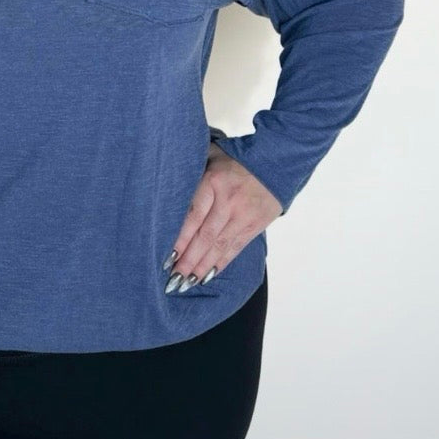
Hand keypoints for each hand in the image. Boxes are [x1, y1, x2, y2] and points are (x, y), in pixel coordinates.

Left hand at [164, 143, 281, 291]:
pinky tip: (207, 275)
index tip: (166, 255)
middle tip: (173, 279)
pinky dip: (220, 263)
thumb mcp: (210, 155)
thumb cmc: (235, 159)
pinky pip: (235, 248)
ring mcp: (243, 215)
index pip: (192, 215)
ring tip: (186, 283)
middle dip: (188, 260)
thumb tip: (163, 184)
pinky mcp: (255, 225)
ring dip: (201, 266)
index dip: (180, 238)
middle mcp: (228, 202)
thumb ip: (191, 170)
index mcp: (213, 182)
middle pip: (205, 236)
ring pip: (219, 246)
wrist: (275, 162)